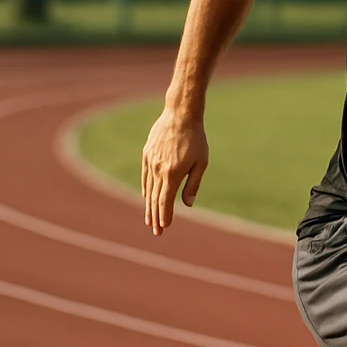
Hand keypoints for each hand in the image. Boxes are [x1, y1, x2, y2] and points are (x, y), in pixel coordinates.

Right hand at [141, 106, 208, 235]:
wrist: (180, 115)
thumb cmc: (196, 139)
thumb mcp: (201, 163)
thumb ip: (193, 185)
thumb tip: (188, 205)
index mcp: (172, 174)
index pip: (165, 201)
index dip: (164, 215)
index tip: (164, 227)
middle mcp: (158, 170)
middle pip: (155, 198)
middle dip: (155, 216)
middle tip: (156, 231)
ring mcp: (150, 162)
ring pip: (148, 189)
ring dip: (149, 206)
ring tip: (150, 220)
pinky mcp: (147, 154)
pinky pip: (145, 176)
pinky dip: (146, 189)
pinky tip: (147, 197)